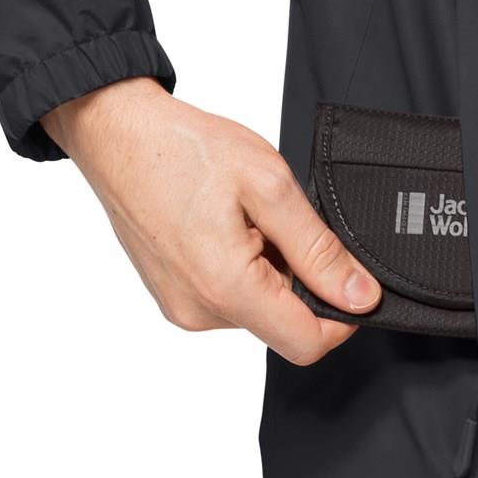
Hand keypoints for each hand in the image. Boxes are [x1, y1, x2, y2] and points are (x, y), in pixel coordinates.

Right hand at [41, 78, 380, 363]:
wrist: (117, 134)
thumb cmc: (182, 148)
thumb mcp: (269, 185)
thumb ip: (319, 250)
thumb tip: (360, 297)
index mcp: (226, 289)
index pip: (307, 344)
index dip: (343, 316)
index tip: (349, 277)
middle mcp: (199, 312)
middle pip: (284, 324)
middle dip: (300, 279)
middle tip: (277, 221)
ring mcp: (182, 307)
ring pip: (258, 308)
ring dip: (270, 269)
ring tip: (245, 217)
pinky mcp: (173, 296)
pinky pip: (229, 297)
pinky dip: (243, 267)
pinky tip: (226, 225)